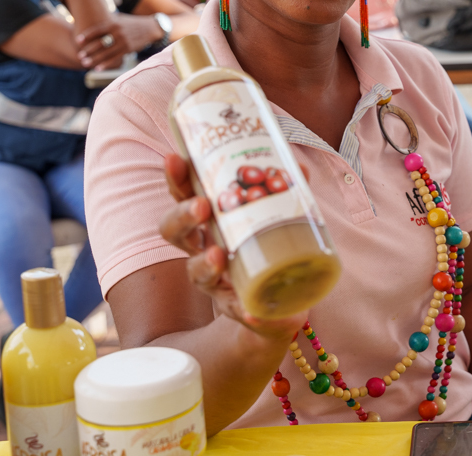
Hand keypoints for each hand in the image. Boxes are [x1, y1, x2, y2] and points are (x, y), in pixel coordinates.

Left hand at [76, 14, 162, 68]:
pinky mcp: (128, 49)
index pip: (97, 29)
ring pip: (106, 52)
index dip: (87, 35)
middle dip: (88, 50)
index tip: (78, 40)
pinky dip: (106, 64)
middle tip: (79, 55)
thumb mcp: (119, 19)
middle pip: (100, 42)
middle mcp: (118, 32)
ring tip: (85, 63)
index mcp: (114, 23)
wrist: (150, 28)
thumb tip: (90, 22)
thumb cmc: (131, 23)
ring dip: (94, 59)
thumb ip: (107, 23)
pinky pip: (115, 58)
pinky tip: (98, 68)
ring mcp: (123, 41)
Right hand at [159, 154, 307, 336]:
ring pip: (195, 272)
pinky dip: (244, 312)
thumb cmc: (267, 245)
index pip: (183, 194)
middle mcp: (202, 249)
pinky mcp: (236, 308)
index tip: (176, 158)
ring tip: (217, 256)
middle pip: (173, 231)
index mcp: (207, 219)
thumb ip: (287, 189)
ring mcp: (215, 280)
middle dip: (182, 216)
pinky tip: (252, 313)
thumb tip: (297, 167)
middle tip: (201, 206)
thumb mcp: (278, 213)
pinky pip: (235, 311)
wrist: (278, 302)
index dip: (176, 177)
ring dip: (203, 263)